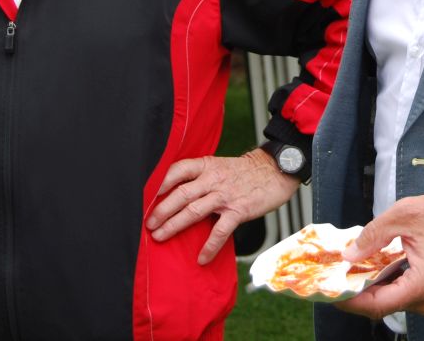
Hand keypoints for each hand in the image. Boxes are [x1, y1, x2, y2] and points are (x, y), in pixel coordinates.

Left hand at [146, 149, 299, 262]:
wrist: (276, 170)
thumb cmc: (245, 171)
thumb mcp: (220, 166)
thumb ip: (201, 177)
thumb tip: (177, 193)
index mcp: (207, 166)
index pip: (178, 170)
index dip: (161, 183)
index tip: (146, 196)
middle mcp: (213, 179)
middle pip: (181, 194)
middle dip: (162, 210)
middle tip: (148, 224)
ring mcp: (226, 195)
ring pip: (194, 211)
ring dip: (174, 225)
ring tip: (160, 236)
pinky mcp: (239, 210)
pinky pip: (220, 230)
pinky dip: (209, 246)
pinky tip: (202, 257)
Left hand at [337, 195, 423, 318]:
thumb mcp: (405, 214)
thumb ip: (374, 234)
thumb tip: (348, 254)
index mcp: (422, 284)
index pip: (377, 305)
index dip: (350, 301)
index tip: (330, 292)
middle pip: (380, 305)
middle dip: (355, 293)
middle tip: (333, 279)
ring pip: (388, 300)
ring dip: (367, 288)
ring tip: (347, 271)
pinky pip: (398, 294)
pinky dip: (381, 283)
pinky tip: (368, 269)